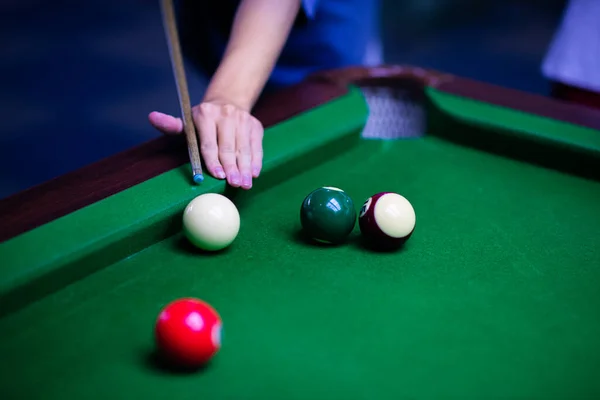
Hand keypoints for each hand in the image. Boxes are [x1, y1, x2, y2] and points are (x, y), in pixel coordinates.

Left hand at [149, 101, 263, 189]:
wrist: (228, 101)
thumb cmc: (203, 121)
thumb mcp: (187, 121)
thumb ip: (171, 125)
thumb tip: (152, 117)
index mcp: (205, 115)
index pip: (209, 143)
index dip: (213, 161)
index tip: (218, 176)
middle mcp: (226, 115)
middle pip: (229, 147)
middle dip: (232, 168)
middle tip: (234, 184)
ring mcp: (243, 120)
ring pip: (244, 149)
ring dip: (245, 169)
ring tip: (245, 184)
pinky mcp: (255, 126)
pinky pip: (256, 147)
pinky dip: (256, 161)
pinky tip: (254, 173)